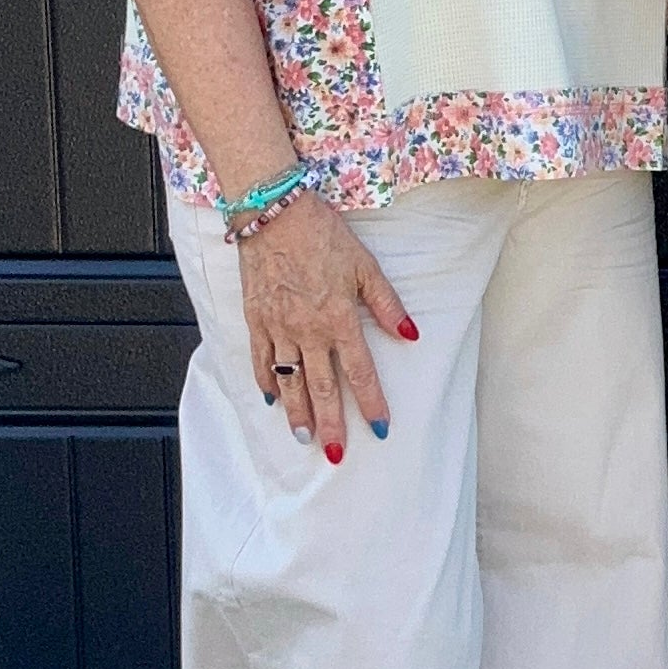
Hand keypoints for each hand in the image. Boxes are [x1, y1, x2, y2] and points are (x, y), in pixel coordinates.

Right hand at [236, 191, 415, 461]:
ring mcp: (278, 327)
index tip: (380, 430)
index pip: (360, 372)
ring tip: (303, 439)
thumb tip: (412, 335)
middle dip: (330, 424)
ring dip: (296, 413)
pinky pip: (259, 359)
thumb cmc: (323, 235)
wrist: (274, 213)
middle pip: (321, 388)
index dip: (371, 403)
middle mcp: (308, 330)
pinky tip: (271, 400)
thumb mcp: (365, 266)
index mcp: (339, 319)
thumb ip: (388, 305)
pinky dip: (265, 381)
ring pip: (288, 381)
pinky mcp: (255, 318)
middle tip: (336, 455)